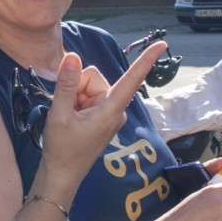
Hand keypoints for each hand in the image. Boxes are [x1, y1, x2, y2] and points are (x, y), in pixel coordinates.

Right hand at [36, 42, 167, 195]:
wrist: (61, 175)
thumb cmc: (62, 150)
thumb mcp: (60, 115)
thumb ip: (66, 84)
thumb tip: (72, 56)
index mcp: (111, 110)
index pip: (132, 80)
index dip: (146, 60)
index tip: (162, 44)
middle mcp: (115, 108)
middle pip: (94, 77)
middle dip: (77, 86)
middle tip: (67, 110)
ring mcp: (109, 111)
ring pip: (88, 85)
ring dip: (75, 95)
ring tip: (69, 116)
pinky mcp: (103, 114)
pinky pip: (87, 95)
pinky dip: (76, 101)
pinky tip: (71, 117)